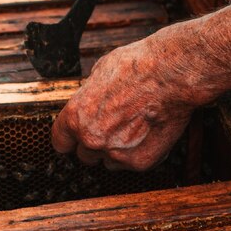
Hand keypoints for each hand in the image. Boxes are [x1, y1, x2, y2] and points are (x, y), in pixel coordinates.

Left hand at [51, 33, 197, 170]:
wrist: (170, 75)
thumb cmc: (137, 67)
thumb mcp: (100, 72)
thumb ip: (89, 95)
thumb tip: (90, 99)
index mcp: (75, 117)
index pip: (60, 142)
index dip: (70, 139)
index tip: (77, 137)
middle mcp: (90, 138)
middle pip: (84, 155)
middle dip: (95, 144)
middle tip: (113, 128)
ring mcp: (114, 153)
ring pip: (108, 162)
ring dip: (115, 150)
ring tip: (133, 128)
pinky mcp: (139, 162)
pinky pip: (131, 164)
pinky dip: (138, 152)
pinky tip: (148, 132)